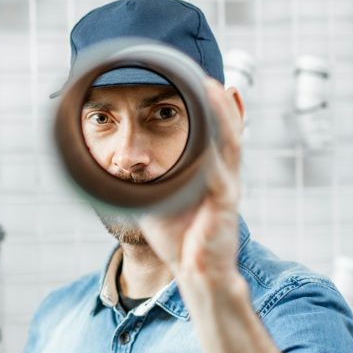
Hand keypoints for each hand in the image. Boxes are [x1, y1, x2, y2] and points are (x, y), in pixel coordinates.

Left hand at [136, 79, 244, 291]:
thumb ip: (145, 183)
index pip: (218, 136)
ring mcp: (228, 190)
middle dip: (222, 103)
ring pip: (231, 145)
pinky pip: (222, 174)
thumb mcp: (157, 203)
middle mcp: (225, 178)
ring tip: (217, 90)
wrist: (197, 275)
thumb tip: (121, 166)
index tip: (206, 84)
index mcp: (212, 176)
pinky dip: (217, 153)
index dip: (216, 111)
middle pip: (229, 132)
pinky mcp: (224, 207)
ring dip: (224, 116)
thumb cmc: (180, 241)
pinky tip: (213, 134)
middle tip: (209, 77)